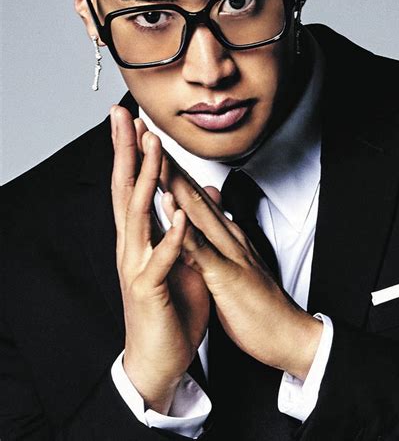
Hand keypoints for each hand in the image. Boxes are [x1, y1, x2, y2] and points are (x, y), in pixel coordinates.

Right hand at [110, 106, 208, 413]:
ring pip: (138, 216)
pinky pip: (159, 260)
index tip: (134, 120)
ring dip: (148, 181)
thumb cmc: (171, 307)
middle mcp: (132, 246)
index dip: (133, 152)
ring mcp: (137, 267)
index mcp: (140, 237)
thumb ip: (186, 225)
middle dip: (127, 151)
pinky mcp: (148, 291)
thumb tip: (199, 195)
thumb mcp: (183, 259)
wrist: (160, 359)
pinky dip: (169, 237)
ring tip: (152, 148)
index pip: (134, 186)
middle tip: (123, 115)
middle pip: (126, 190)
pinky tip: (175, 214)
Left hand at [161, 150, 322, 380]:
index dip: (170, 168)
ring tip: (152, 154)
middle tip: (146, 131)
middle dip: (166, 161)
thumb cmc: (258, 300)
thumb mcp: (238, 259)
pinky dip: (183, 226)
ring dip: (172, 181)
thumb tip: (213, 209)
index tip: (149, 145)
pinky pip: (202, 249)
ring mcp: (227, 252)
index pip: (193, 195)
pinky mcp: (227, 275)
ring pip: (195, 211)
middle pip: (192, 192)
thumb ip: (224, 232)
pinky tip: (168, 207)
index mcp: (225, 233)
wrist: (286, 333)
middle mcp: (226, 234)